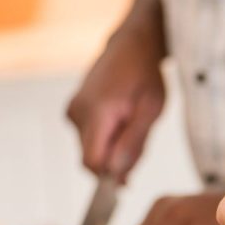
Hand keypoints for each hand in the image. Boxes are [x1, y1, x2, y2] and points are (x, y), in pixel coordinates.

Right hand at [67, 28, 164, 182]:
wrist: (132, 45)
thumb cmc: (146, 75)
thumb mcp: (151, 111)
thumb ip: (133, 144)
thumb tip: (117, 174)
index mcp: (96, 112)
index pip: (92, 162)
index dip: (109, 175)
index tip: (128, 179)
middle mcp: (77, 112)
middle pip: (90, 159)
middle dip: (114, 163)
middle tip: (138, 145)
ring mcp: (72, 111)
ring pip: (90, 150)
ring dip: (112, 150)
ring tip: (131, 126)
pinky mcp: (73, 111)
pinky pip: (88, 138)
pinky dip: (106, 140)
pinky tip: (121, 122)